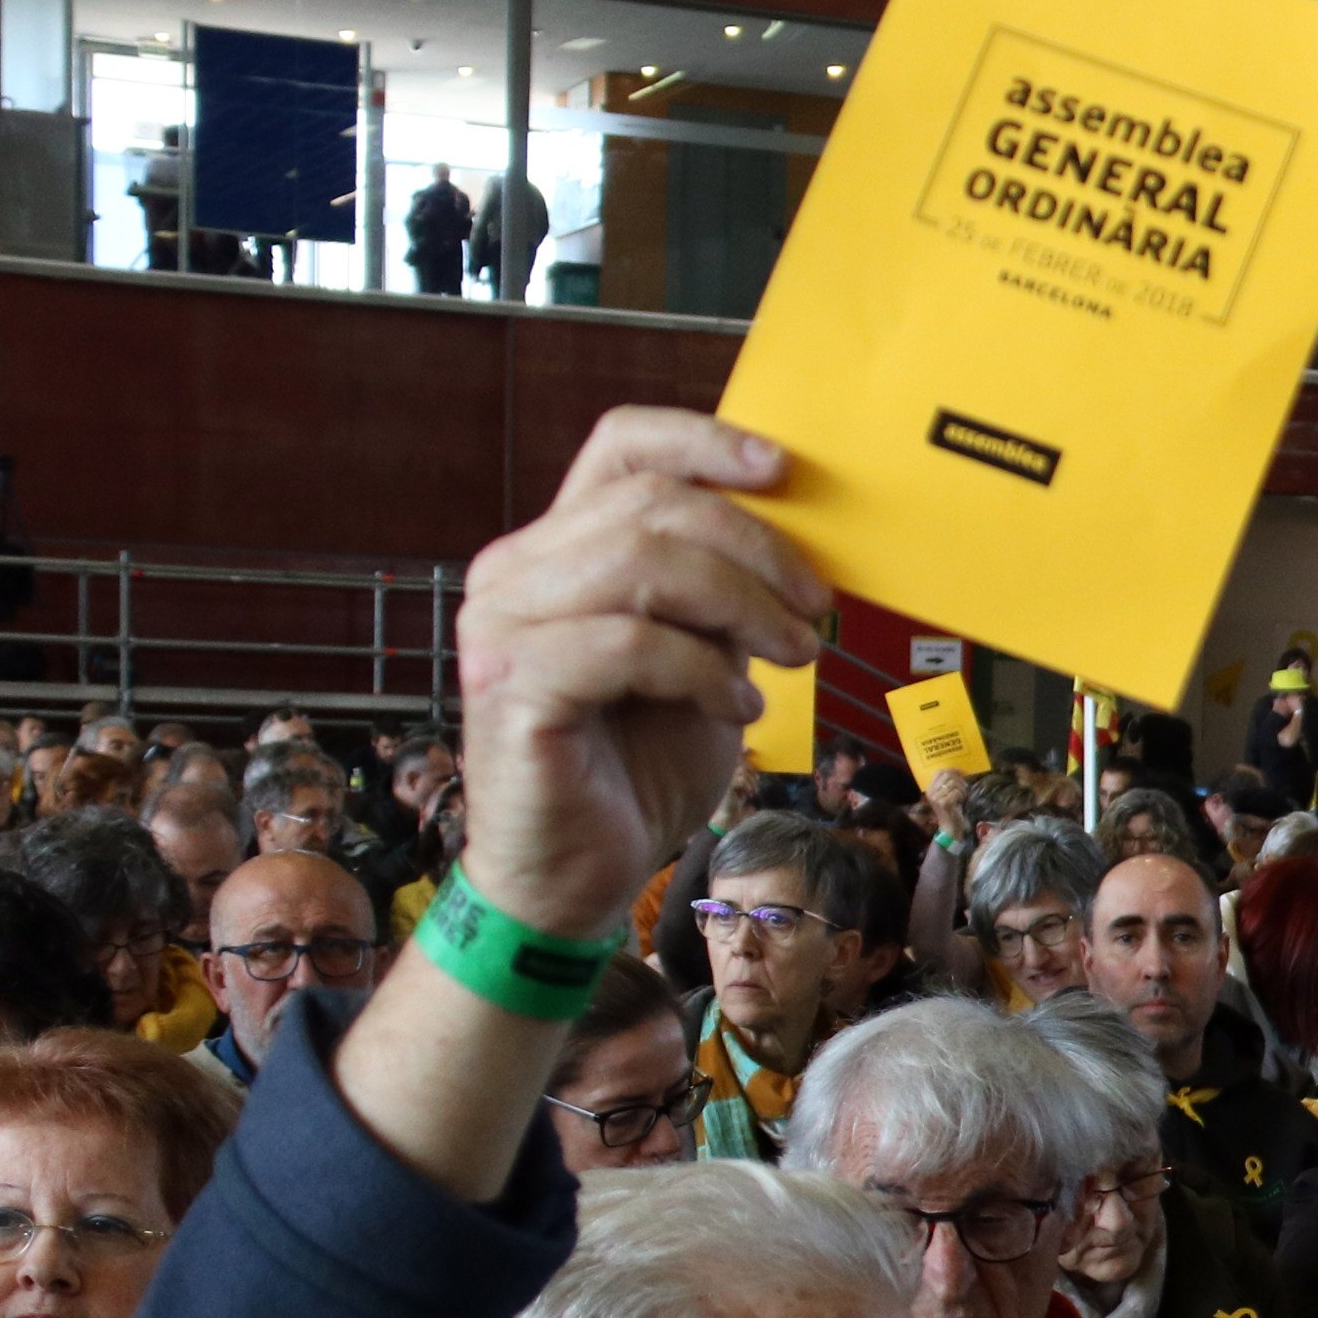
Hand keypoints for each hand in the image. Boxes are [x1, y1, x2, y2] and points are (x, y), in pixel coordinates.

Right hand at [449, 409, 825, 936]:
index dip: (704, 440)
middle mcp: (515, 572)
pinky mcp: (511, 684)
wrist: (575, 877)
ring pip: (641, 564)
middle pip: (652, 503)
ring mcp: (503, 625)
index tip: (783, 469)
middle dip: (756, 549)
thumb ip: (723, 595)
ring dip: (741, 606)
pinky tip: (737, 711)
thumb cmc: (638, 767)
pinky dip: (703, 671)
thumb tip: (803, 540)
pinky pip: (628, 644)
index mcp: (558, 549)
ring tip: (792, 657)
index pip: (621, 444)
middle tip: (814, 610)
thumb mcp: (702, 659)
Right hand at [927, 766, 975, 845]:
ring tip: (963, 795)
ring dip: (962, 788)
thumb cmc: (951, 812)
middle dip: (959, 780)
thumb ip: (948, 784)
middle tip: (965, 787)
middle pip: (947, 776)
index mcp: (930, 789)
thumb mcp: (947, 796)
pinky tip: (962, 801)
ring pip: (953, 783)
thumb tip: (959, 772)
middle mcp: (931, 793)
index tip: (962, 773)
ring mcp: (936, 798)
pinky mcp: (944, 803)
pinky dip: (962, 795)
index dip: (952, 770)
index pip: (939, 772)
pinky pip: (956, 791)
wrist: (949, 828)